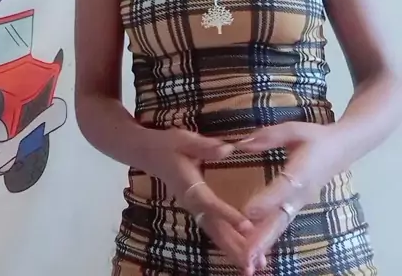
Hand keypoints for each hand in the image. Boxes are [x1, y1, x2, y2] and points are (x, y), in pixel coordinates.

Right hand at [140, 128, 264, 271]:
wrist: (148, 154)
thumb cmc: (168, 145)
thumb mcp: (184, 139)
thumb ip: (205, 146)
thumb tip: (227, 149)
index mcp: (189, 185)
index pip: (209, 203)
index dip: (228, 215)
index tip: (247, 227)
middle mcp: (191, 202)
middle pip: (214, 228)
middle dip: (234, 246)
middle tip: (254, 264)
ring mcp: (193, 209)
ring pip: (214, 233)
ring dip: (233, 250)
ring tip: (253, 267)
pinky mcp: (197, 210)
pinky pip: (213, 229)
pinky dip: (227, 243)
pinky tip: (241, 253)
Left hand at [234, 122, 343, 269]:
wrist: (342, 150)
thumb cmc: (316, 138)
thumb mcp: (293, 130)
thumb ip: (268, 137)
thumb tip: (241, 143)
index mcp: (303, 172)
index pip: (284, 188)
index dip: (267, 200)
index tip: (249, 212)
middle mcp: (301, 194)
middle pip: (281, 218)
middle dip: (263, 238)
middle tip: (247, 256)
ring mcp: (300, 204)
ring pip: (280, 226)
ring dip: (264, 244)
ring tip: (248, 262)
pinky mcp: (296, 208)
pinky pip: (280, 225)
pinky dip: (267, 240)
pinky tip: (255, 253)